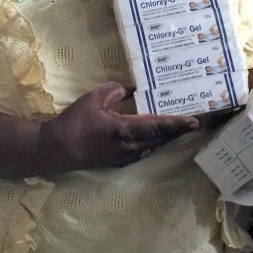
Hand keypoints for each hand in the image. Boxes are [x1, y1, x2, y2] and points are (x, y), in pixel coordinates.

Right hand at [39, 81, 199, 171]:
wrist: (57, 149)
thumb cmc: (75, 123)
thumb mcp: (93, 99)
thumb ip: (114, 91)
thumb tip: (129, 90)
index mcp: (126, 130)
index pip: (159, 126)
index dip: (178, 124)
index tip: (194, 122)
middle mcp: (129, 146)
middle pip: (160, 139)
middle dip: (176, 131)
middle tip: (189, 123)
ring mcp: (124, 156)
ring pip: (151, 147)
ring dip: (164, 138)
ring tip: (174, 128)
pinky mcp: (116, 161)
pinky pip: (141, 152)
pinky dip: (150, 144)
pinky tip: (150, 137)